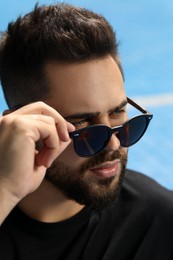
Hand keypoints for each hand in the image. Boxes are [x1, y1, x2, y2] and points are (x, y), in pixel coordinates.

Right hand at [0, 102, 74, 221]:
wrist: (3, 192)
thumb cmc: (17, 180)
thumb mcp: (39, 157)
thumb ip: (51, 143)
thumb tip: (66, 135)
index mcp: (9, 126)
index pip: (34, 111)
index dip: (53, 118)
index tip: (66, 132)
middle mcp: (7, 119)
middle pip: (41, 107)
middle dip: (58, 121)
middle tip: (68, 137)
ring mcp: (13, 121)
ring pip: (48, 121)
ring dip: (54, 143)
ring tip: (45, 162)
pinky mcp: (20, 126)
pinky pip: (49, 128)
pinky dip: (53, 145)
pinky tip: (43, 162)